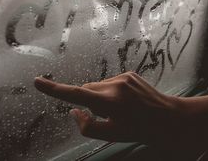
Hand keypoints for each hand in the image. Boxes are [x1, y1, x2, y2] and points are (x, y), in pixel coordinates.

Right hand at [34, 72, 185, 144]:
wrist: (169, 118)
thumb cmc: (141, 130)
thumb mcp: (113, 134)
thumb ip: (88, 126)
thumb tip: (74, 112)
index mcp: (110, 102)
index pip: (76, 95)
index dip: (55, 90)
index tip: (38, 82)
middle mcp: (115, 85)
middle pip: (86, 90)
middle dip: (88, 101)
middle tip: (106, 115)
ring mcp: (123, 76)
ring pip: (98, 86)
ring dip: (100, 97)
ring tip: (119, 109)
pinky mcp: (129, 73)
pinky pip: (110, 82)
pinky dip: (110, 92)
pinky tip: (126, 102)